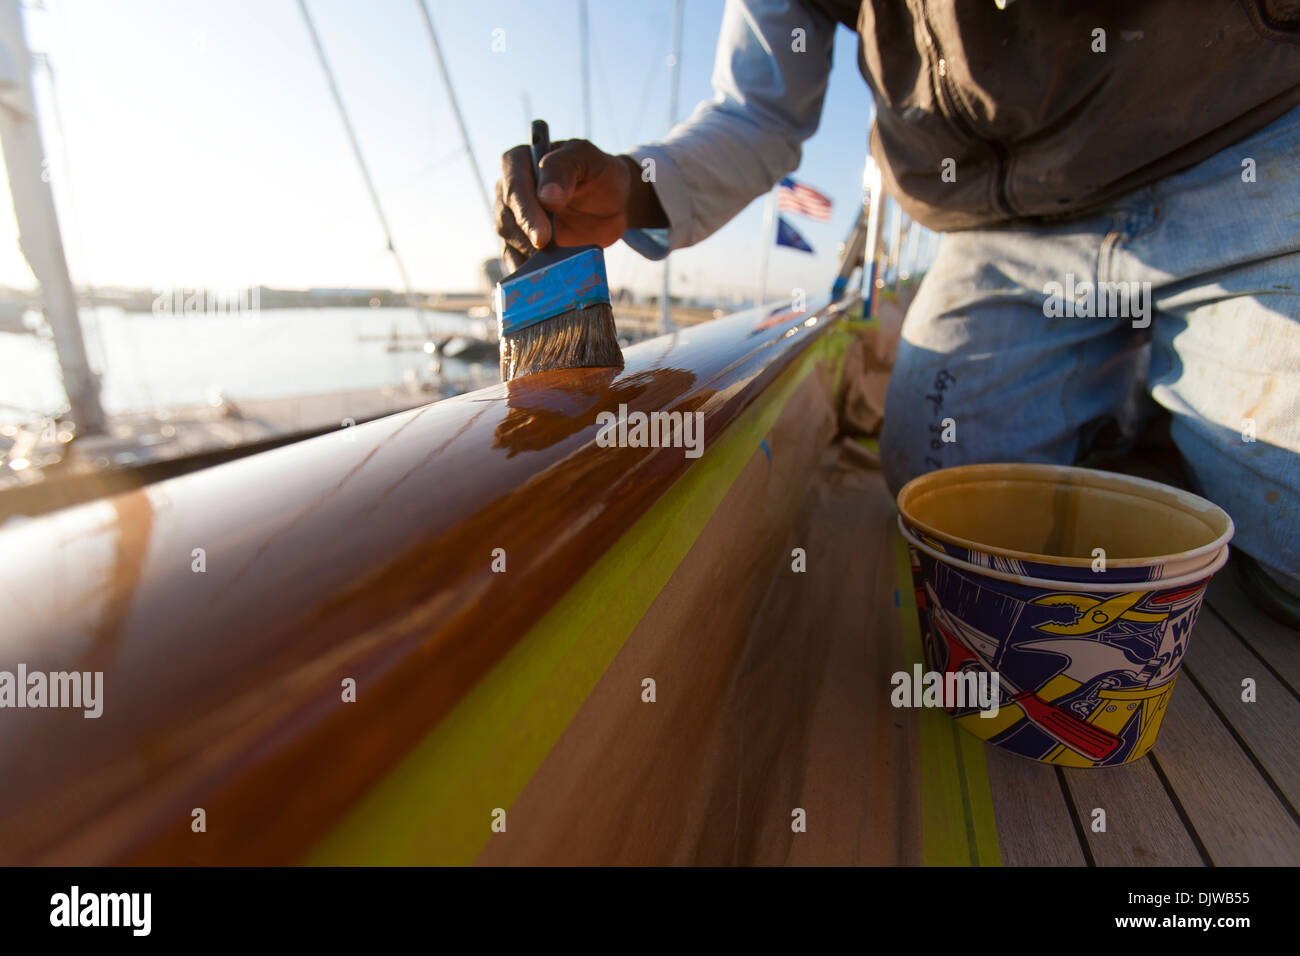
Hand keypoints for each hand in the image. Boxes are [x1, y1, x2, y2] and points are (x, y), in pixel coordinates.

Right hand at [494, 139, 665, 272]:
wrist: (612, 201)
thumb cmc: (597, 172)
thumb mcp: (586, 158)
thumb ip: (563, 168)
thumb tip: (546, 197)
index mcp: (518, 163)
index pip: (514, 186)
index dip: (525, 211)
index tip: (542, 236)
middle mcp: (509, 192)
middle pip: (506, 218)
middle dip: (527, 239)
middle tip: (549, 258)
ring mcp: (514, 221)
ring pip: (509, 243)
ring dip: (528, 259)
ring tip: (550, 275)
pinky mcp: (524, 246)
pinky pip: (518, 262)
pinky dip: (528, 276)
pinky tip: (543, 286)